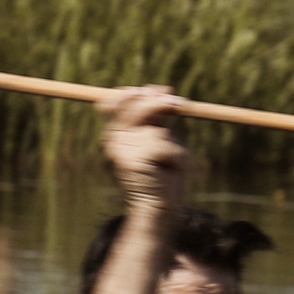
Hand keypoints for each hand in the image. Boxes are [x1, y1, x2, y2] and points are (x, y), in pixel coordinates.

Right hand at [98, 85, 192, 207]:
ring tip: (169, 160)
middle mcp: (113, 139)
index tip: (162, 92)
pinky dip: (176, 157)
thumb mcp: (163, 133)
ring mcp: (120, 151)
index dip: (139, 92)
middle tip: (180, 106)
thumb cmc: (165, 167)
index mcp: (117, 130)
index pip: (117, 99)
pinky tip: (169, 169)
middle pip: (134, 106)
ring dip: (172, 142)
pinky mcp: (131, 163)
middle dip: (160, 104)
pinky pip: (163, 147)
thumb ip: (160, 113)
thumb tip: (165, 91)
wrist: (160, 203)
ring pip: (155, 130)